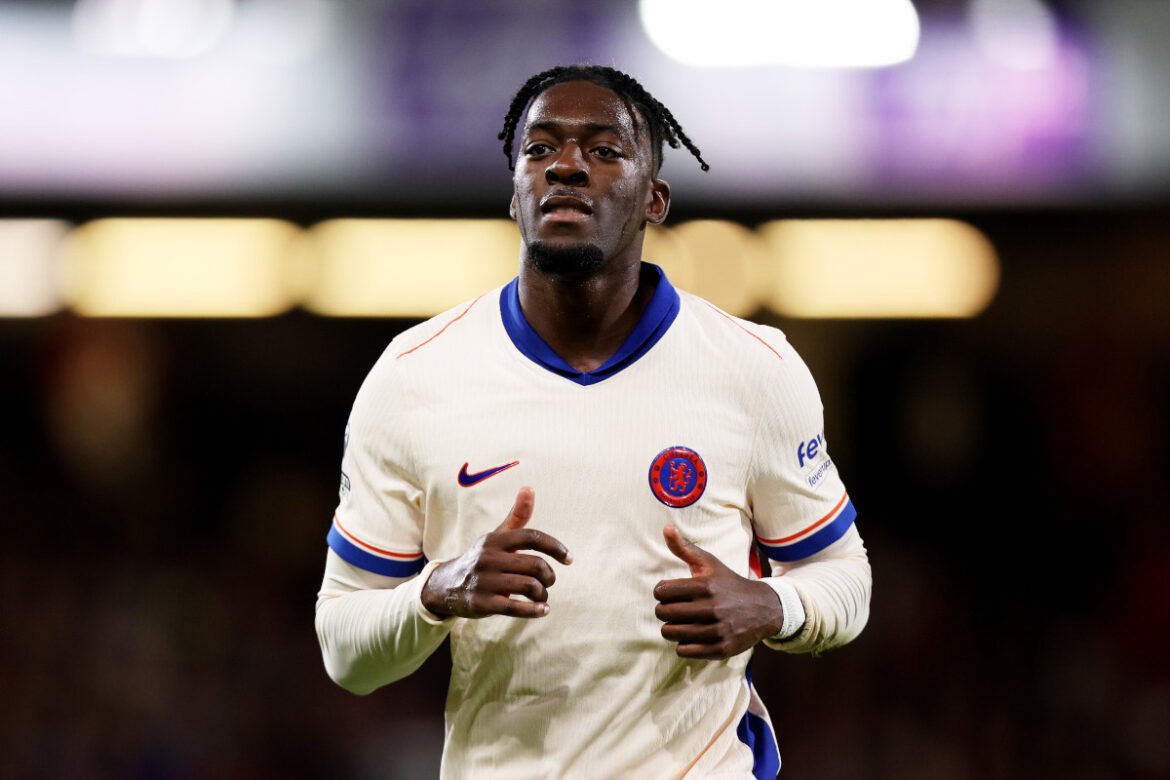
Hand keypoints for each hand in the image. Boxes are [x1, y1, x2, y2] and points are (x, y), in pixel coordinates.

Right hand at [421, 487, 571, 618]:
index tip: (569, 559)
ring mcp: (485, 581)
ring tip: (542, 597)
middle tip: (549, 582)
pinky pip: (515, 607)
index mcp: (495, 540)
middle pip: (535, 564)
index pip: (532, 537)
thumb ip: (516, 517)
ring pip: (529, 586)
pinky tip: (542, 610)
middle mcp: (488, 558)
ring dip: (543, 594)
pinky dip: (534, 610)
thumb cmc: (481, 559)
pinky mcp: (482, 603)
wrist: (445, 586)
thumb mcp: (496, 537)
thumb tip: (529, 488)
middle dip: (549, 576)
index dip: (555, 547)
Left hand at [653, 525, 783, 659]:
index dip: (662, 591)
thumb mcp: (710, 563)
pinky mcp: (721, 648)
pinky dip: (683, 644)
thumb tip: (666, 528)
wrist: (764, 608)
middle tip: (675, 608)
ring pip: (670, 633)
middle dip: (664, 610)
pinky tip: (692, 635)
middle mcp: (712, 608)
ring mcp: (717, 630)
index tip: (670, 592)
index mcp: (705, 586)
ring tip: (682, 622)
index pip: (661, 591)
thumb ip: (685, 548)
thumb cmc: (729, 583)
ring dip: (672, 628)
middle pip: (663, 613)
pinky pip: (684, 650)